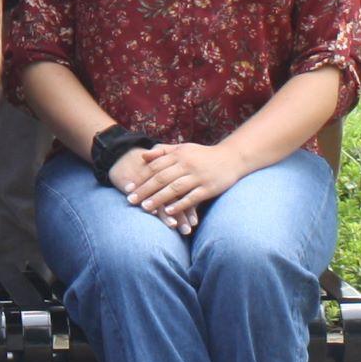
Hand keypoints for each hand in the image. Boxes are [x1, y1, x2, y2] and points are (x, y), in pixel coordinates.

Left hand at [126, 141, 242, 228]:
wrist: (231, 158)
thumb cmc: (203, 155)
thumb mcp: (183, 148)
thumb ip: (163, 151)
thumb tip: (143, 156)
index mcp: (179, 154)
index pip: (155, 166)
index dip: (141, 177)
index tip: (128, 187)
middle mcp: (187, 164)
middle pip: (161, 178)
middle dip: (145, 190)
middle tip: (131, 200)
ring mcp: (198, 176)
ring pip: (175, 188)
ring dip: (159, 199)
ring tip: (145, 208)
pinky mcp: (209, 188)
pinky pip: (192, 197)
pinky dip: (180, 205)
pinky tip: (169, 212)